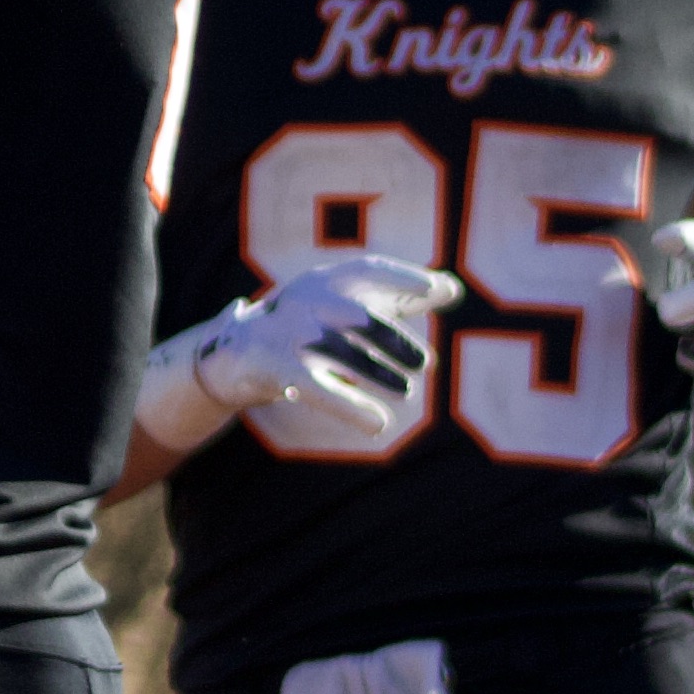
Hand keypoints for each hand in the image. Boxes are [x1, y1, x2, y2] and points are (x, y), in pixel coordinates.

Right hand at [139, 253, 458, 457]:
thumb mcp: (348, 301)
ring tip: (407, 391)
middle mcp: (307, 300)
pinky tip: (378, 423)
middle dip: (395, 341)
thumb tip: (454, 288)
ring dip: (380, 374)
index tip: (438, 289)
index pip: (369, 270)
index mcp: (327, 279)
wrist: (239, 351)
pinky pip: (320, 390)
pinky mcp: (277, 370)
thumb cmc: (310, 323)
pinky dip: (352, 408)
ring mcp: (290, 334)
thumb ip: (398, 295)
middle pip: (359, 317)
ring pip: (343, 355)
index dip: (404, 278)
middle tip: (426, 364)